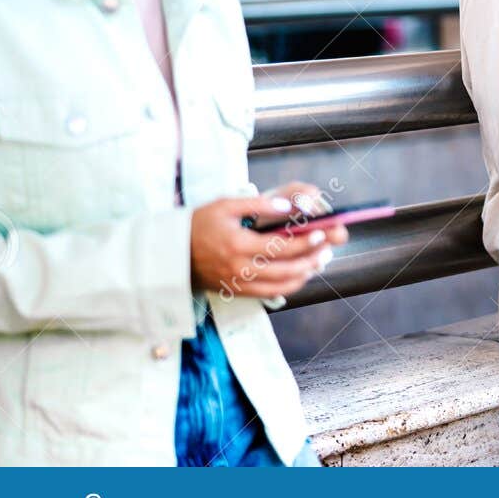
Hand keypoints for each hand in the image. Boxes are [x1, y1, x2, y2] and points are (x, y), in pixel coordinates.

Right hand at [190, 184, 349, 298]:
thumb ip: (256, 204)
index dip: (304, 241)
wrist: (171, 254)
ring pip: (281, 285)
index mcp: (238, 245)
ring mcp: (238, 282)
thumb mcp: (224, 206)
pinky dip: (289, 286)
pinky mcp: (237, 291)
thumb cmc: (197, 225)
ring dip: (304, 275)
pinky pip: (270, 293)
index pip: (280, 246)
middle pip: (286, 268)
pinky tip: (300, 275)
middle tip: (327, 249)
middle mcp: (239, 268)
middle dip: (310, 259)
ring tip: (319, 262)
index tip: (321, 233)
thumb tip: (287, 207)